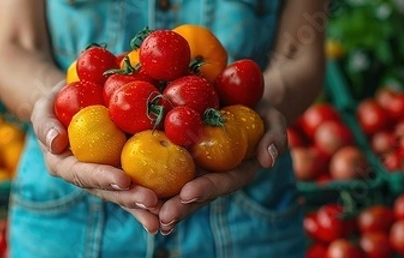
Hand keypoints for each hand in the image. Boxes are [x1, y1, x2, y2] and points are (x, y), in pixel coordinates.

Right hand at [30, 81, 161, 233]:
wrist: (73, 102)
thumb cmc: (55, 105)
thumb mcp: (43, 109)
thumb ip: (45, 124)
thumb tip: (55, 143)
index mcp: (66, 166)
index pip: (84, 174)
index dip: (102, 178)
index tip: (122, 180)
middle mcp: (88, 176)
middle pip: (109, 191)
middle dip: (130, 198)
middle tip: (151, 202)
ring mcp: (107, 174)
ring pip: (126, 193)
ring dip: (144, 204)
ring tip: (165, 215)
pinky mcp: (124, 168)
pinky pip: (140, 180)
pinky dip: (157, 192)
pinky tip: (175, 203)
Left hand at [157, 100, 287, 234]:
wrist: (238, 98)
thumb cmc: (259, 110)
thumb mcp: (272, 119)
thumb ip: (274, 137)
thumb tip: (268, 159)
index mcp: (234, 171)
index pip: (221, 183)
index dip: (206, 188)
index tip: (189, 193)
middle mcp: (212, 175)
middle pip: (194, 194)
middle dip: (179, 207)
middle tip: (163, 216)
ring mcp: (194, 169)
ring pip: (175, 189)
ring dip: (160, 202)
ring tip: (144, 212)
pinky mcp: (176, 156)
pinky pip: (160, 169)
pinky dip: (147, 180)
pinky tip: (129, 187)